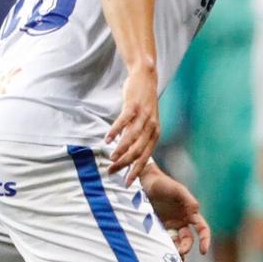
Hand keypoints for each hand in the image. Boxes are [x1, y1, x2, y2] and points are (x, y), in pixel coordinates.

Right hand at [105, 63, 159, 182]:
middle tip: (112, 172)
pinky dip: (115, 131)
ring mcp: (143, 116)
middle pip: (138, 151)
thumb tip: (126, 153)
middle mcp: (151, 126)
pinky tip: (107, 139)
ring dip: (121, 150)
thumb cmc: (143, 103)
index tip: (127, 182)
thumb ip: (138, 137)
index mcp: (155, 133)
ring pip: (132, 138)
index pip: (146, 157)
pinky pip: (124, 122)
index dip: (136, 171)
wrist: (146, 78)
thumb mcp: (146, 122)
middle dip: (125, 164)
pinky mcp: (133, 106)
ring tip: (111, 159)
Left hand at [141, 161, 209, 259]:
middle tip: (179, 253)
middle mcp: (181, 222)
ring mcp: (168, 227)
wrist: (144, 183)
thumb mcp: (177, 189)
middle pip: (188, 241)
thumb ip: (188, 199)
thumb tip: (197, 210)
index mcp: (190, 214)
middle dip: (186, 248)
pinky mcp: (156, 229)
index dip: (205, 240)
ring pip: (176, 244)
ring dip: (176, 253)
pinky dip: (164, 249)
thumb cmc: (163, 184)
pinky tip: (162, 256)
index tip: (204, 251)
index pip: (202, 229)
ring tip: (173, 261)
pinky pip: (163, 242)